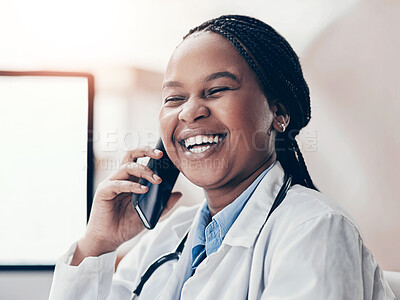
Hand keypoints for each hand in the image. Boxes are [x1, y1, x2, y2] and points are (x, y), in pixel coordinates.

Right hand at [71, 146, 181, 264]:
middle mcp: (120, 179)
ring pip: (126, 167)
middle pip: (130, 156)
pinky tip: (143, 190)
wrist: (108, 240)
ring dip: (143, 171)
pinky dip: (132, 185)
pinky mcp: (104, 192)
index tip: (165, 154)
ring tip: (156, 180)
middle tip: (160, 156)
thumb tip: (178, 194)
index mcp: (130, 180)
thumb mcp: (149, 214)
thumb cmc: (124, 226)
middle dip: (146, 151)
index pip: (139, 160)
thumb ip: (163, 204)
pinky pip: (118, 183)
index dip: (150, 154)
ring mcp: (111, 184)